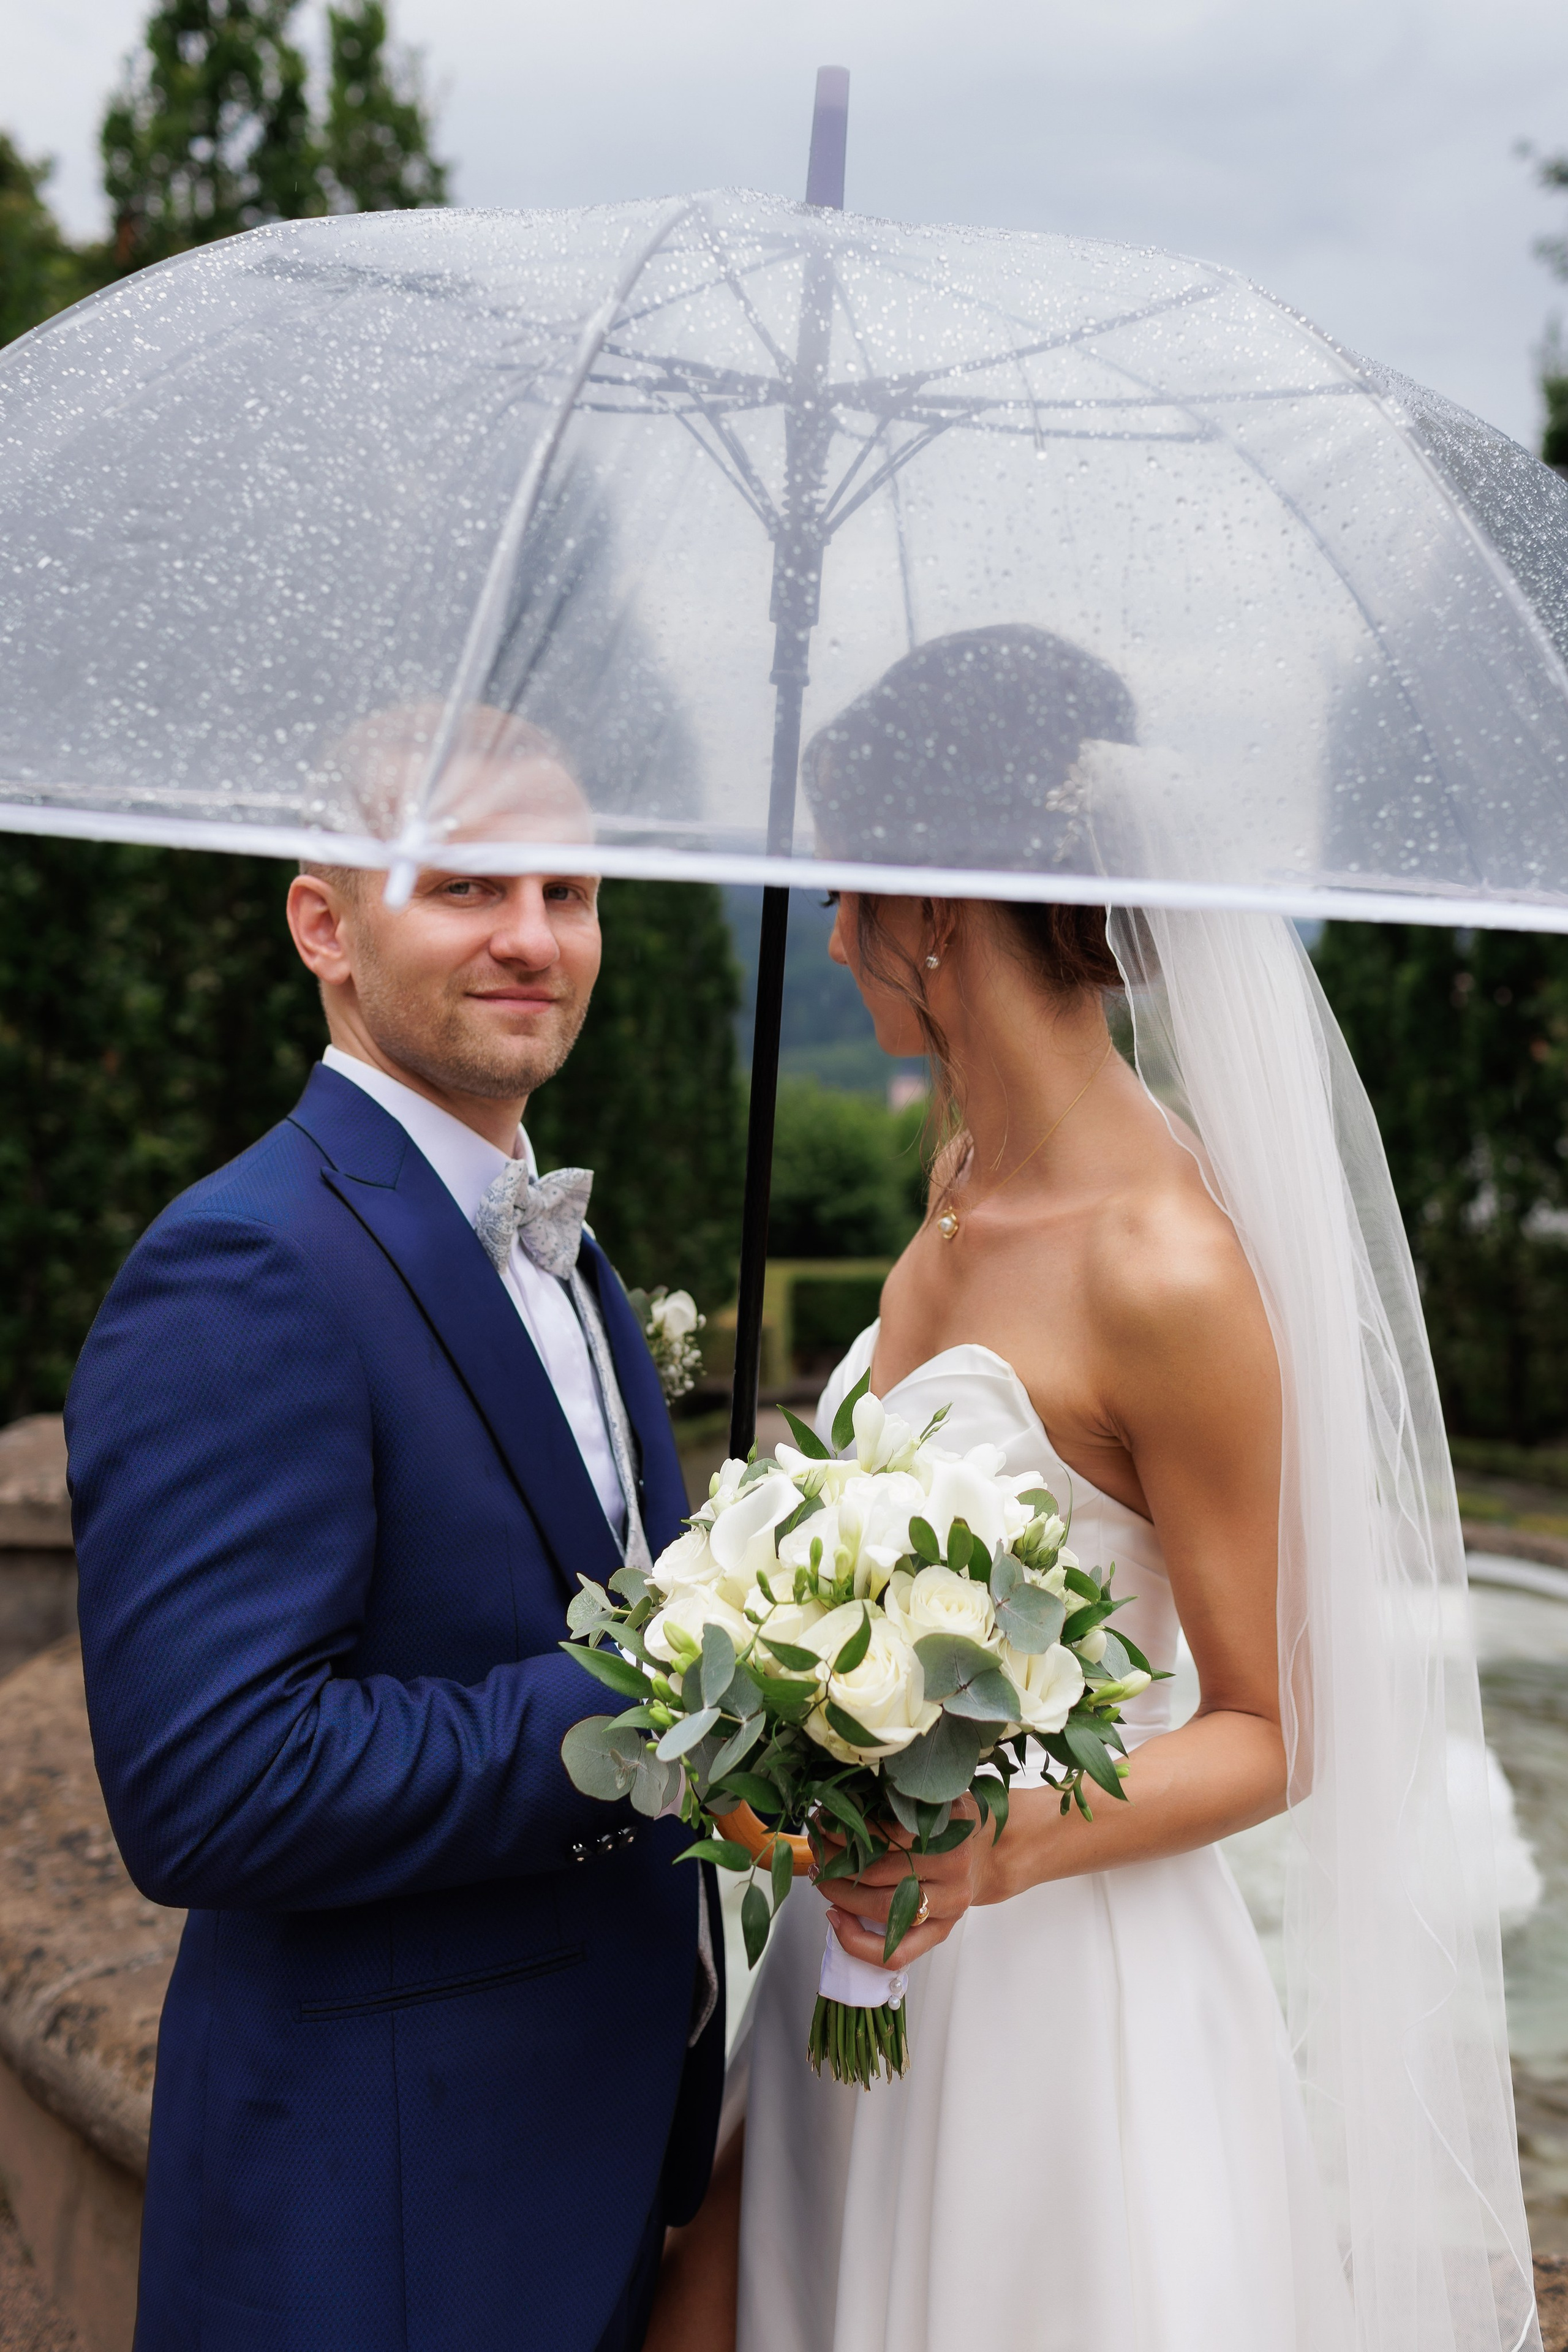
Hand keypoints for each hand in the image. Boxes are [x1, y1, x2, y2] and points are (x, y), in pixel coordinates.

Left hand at [810, 1796, 996, 1967]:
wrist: (990, 1853)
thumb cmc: (954, 1823)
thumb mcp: (936, 1799)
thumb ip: (902, 1801)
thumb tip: (845, 1803)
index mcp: (951, 1831)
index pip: (888, 1834)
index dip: (849, 1830)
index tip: (824, 1821)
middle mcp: (952, 1871)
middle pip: (880, 1872)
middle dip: (836, 1860)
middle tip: (815, 1848)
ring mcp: (947, 1907)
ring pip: (882, 1909)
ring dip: (840, 1893)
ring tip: (819, 1875)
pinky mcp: (940, 1933)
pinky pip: (895, 1952)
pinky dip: (858, 1941)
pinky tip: (835, 1918)